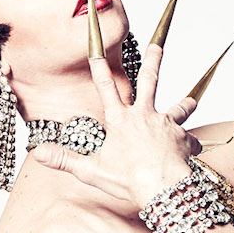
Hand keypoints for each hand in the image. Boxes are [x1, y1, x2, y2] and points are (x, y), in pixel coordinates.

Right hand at [26, 45, 201, 212]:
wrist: (161, 187)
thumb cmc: (128, 181)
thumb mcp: (92, 171)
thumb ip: (66, 160)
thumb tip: (39, 153)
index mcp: (120, 120)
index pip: (105, 87)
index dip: (99, 67)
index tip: (96, 47)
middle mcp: (144, 115)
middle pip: (150, 81)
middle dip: (153, 60)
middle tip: (158, 45)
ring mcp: (165, 124)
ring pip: (178, 108)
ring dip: (186, 103)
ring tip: (193, 101)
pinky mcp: (183, 138)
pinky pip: (190, 140)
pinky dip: (191, 145)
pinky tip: (194, 150)